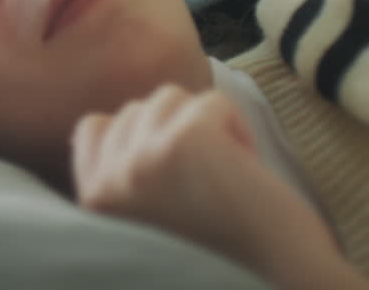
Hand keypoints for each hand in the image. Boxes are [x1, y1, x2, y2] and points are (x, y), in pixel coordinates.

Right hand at [72, 85, 350, 287]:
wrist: (276, 282)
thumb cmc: (219, 254)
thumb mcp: (144, 219)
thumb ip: (121, 178)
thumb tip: (109, 120)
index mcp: (94, 203)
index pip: (92, 129)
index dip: (137, 134)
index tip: (172, 166)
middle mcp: (109, 182)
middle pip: (137, 110)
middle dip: (176, 131)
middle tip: (205, 183)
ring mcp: (143, 160)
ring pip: (170, 98)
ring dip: (205, 126)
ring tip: (225, 175)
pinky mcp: (186, 142)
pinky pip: (211, 101)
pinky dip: (237, 128)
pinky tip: (246, 171)